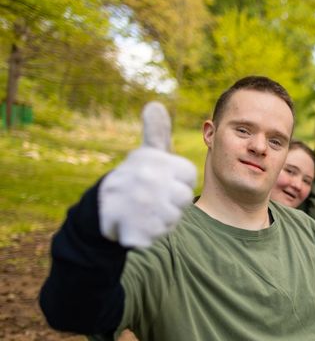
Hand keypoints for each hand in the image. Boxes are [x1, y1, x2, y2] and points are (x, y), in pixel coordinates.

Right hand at [99, 102, 196, 247]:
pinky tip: (137, 224)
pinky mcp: (136, 233)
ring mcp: (141, 209)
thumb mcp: (144, 154)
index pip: (189, 176)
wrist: (99, 208)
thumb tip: (155, 104)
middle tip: (151, 196)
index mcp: (155, 162)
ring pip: (173, 219)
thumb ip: (156, 132)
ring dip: (162, 218)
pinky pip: (158, 236)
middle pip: (184, 199)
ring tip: (144, 209)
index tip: (161, 179)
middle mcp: (148, 182)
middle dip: (172, 201)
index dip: (178, 181)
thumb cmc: (132, 178)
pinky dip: (149, 234)